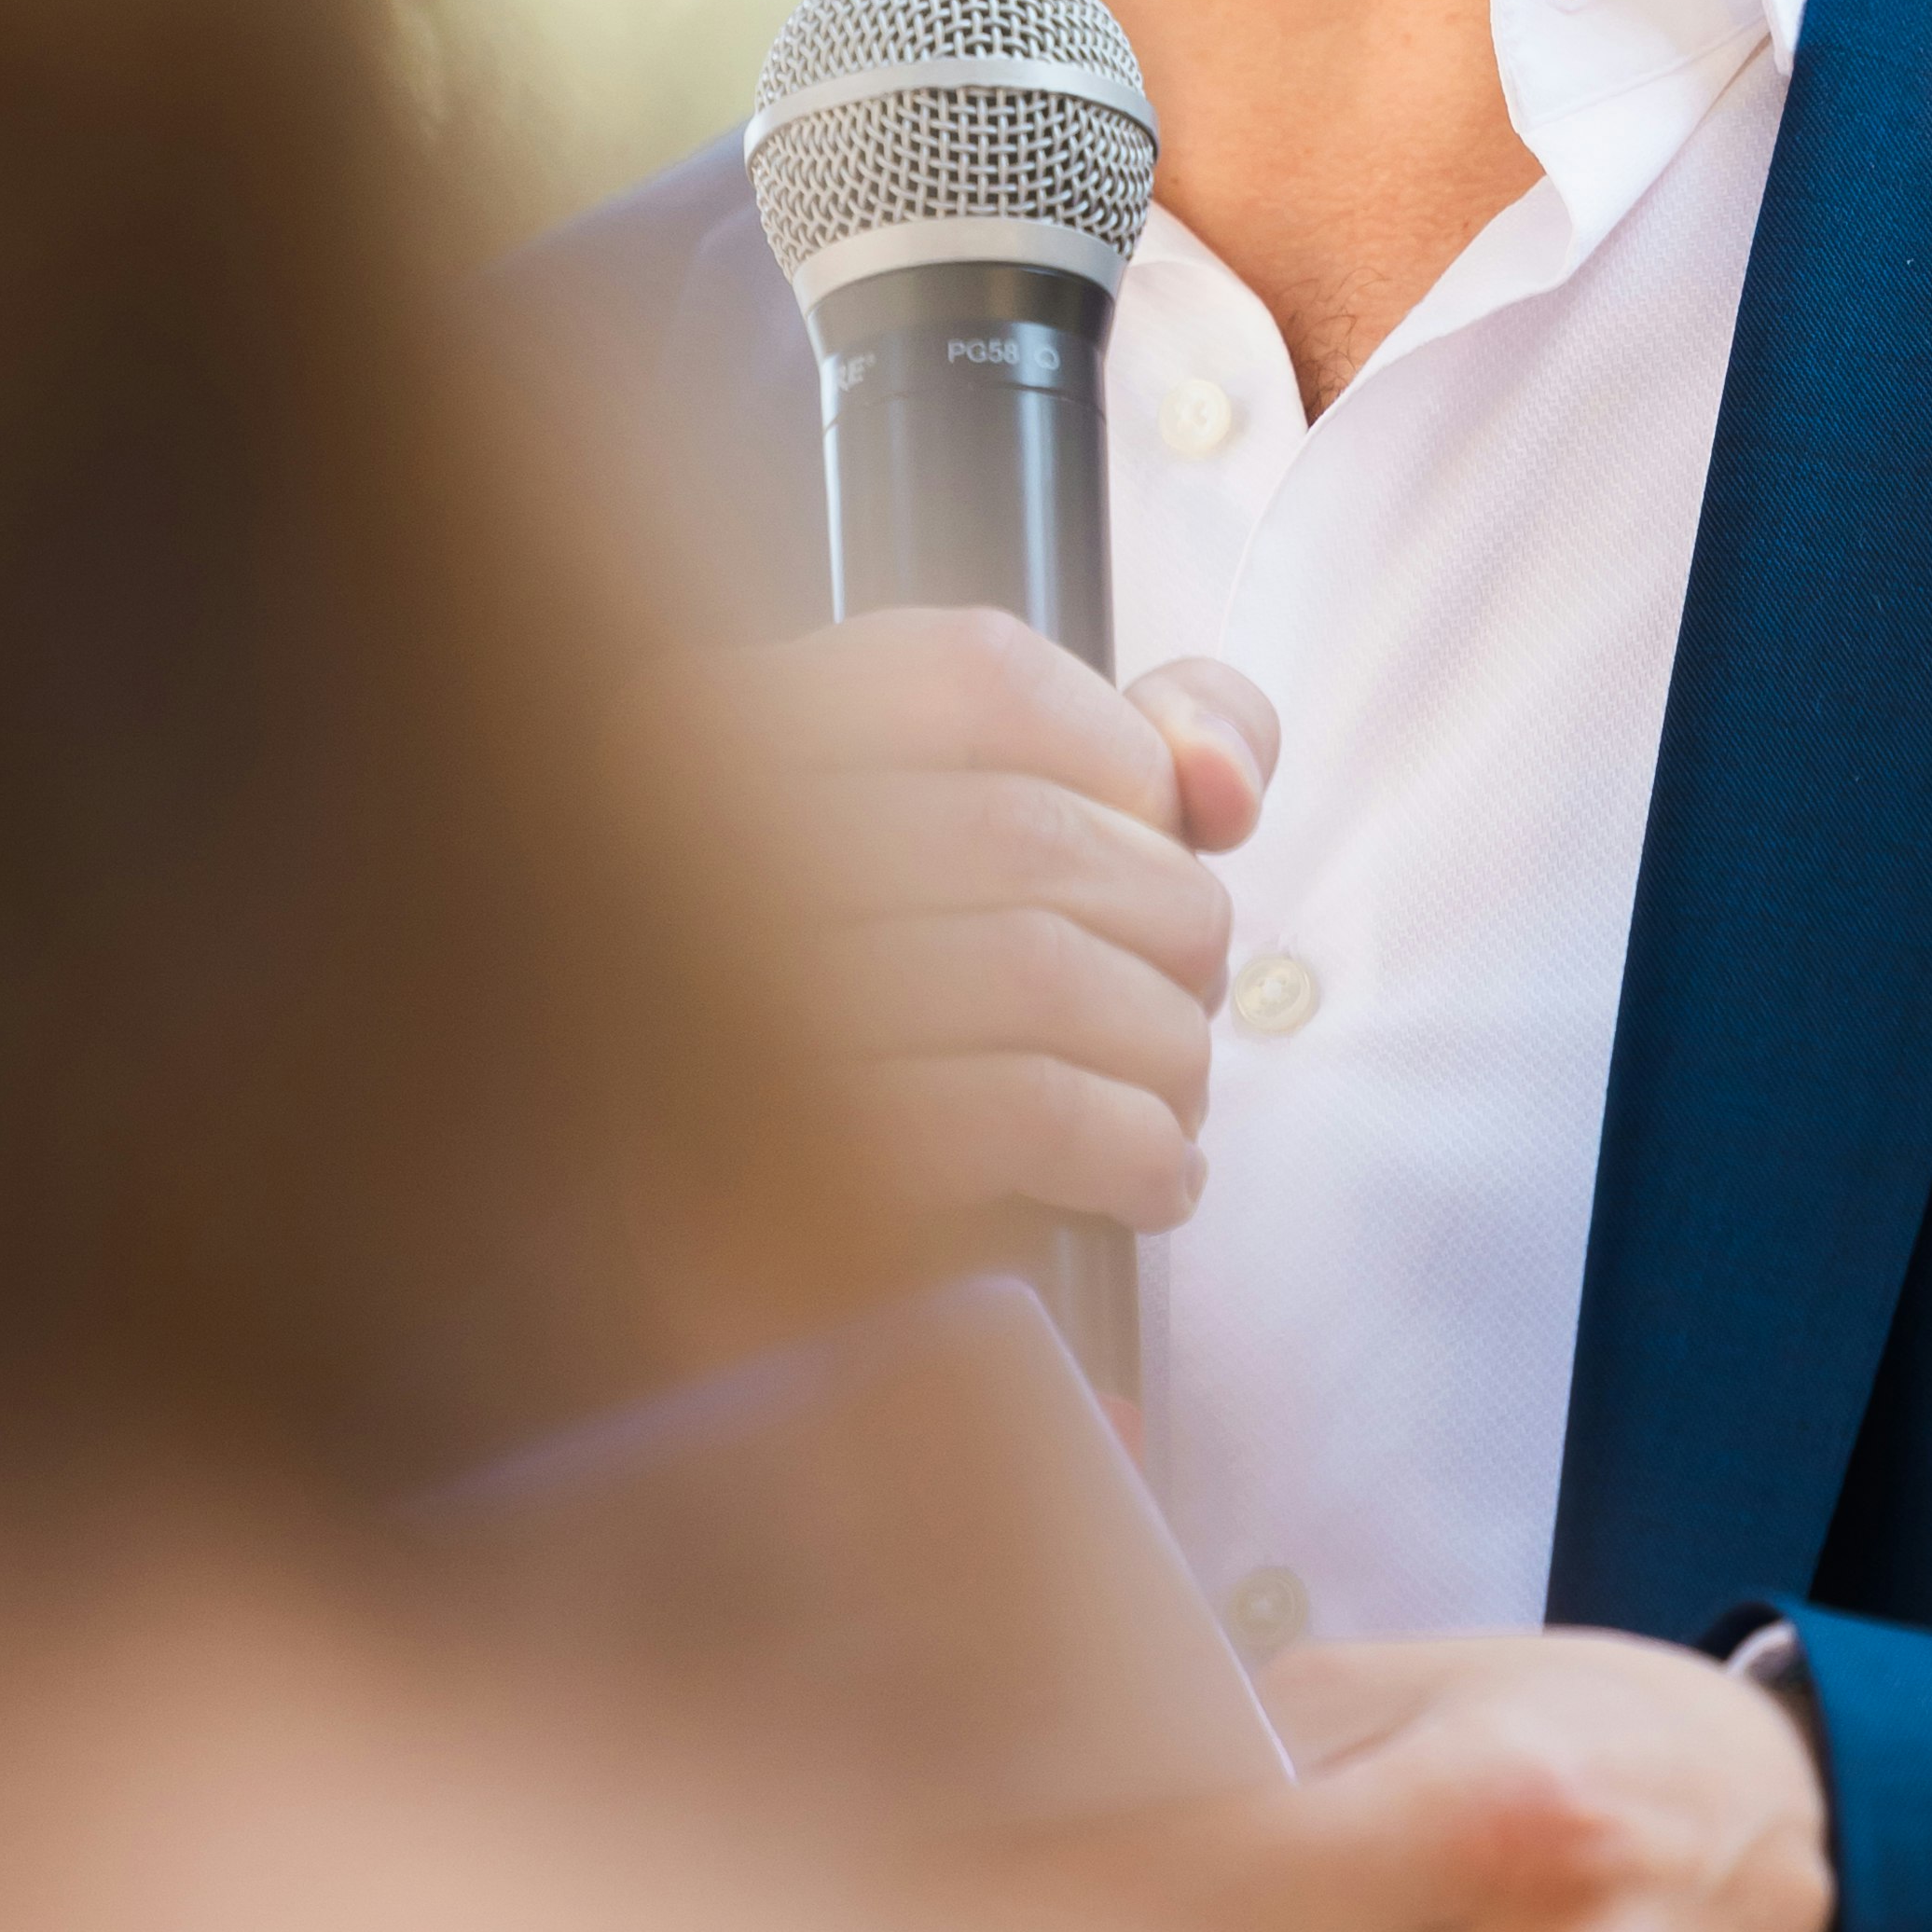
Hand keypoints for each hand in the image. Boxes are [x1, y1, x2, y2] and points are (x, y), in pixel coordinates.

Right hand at [679, 610, 1278, 1254]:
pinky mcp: (797, 1162)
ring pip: (1038, 971)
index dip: (1119, 760)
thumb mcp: (1012, 837)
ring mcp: (735, 1003)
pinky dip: (1132, 1148)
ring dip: (1162, 1046)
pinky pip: (1024, 1114)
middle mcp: (705, 840)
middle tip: (1183, 1002)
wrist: (754, 1259)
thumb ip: (1143, 750)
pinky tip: (1149, 1184)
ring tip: (1172, 1100)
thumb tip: (1226, 785)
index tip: (1156, 849)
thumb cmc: (899, 1018)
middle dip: (1168, 925)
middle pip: (1026, 835)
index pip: (979, 672)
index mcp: (735, 723)